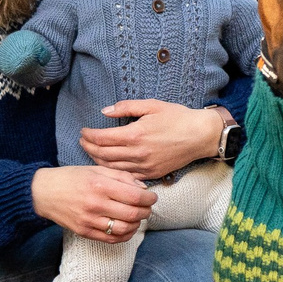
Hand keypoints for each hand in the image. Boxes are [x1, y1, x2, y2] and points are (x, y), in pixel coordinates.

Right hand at [30, 165, 158, 243]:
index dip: (149, 198)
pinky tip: (127, 228)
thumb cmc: (71, 178)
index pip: (135, 196)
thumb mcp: (96, 169)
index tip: (152, 197)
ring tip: (138, 217)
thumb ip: (121, 177)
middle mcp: (95, 204)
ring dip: (137, 224)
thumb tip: (142, 187)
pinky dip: (125, 235)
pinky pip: (111, 239)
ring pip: (125, 229)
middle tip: (148, 207)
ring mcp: (89, 220)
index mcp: (100, 185)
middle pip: (133, 214)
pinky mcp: (84, 232)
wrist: (43, 193)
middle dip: (146, 211)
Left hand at [79, 100, 229, 179]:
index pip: (102, 138)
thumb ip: (126, 107)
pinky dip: (114, 171)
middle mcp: (137, 153)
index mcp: (135, 135)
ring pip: (112, 168)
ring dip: (97, 160)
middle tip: (82, 142)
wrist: (200, 136)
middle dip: (88, 148)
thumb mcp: (152, 105)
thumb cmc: (178, 117)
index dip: (88, 135)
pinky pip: (126, 176)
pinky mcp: (151, 174)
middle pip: (103, 154)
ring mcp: (144, 166)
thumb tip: (105, 111)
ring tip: (91, 152)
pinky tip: (109, 165)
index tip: (83, 132)